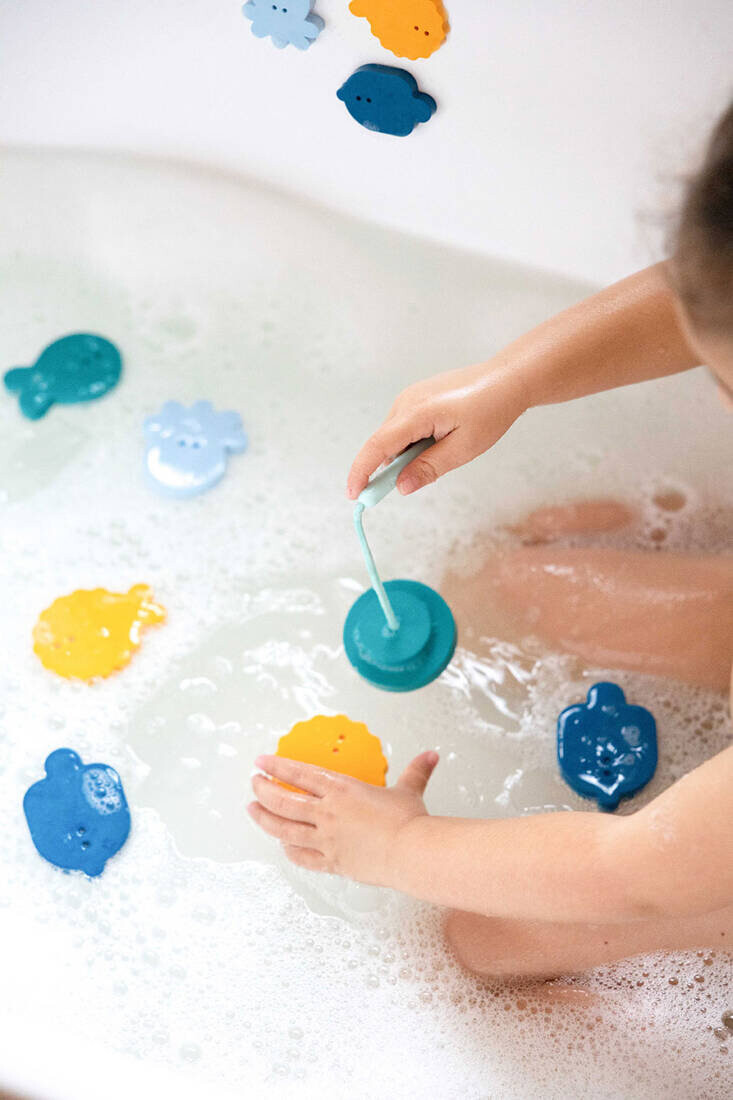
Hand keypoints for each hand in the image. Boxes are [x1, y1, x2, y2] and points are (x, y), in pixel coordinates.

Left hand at [248, 750, 438, 886]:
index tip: (262, 761)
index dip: (277, 766)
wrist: (412, 853)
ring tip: (252, 810)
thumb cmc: (408, 822)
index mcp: (341, 789)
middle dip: (263, 790)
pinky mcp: (332, 862)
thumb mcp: (409, 790)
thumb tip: (430, 756)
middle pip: (283, 800)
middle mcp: (327, 813)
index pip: (299, 773)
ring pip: (284, 828)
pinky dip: (289, 851)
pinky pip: (302, 857)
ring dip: (265, 819)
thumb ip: (416, 771)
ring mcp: (326, 839)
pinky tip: (283, 847)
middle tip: (253, 783)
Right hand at [346, 358, 526, 498]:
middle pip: (384, 444)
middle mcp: (406, 402)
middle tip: (408, 485)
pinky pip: (404, 428)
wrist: (506, 380)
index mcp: (416, 413)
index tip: (354, 495)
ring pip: (395, 437)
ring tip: (444, 451)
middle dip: (389, 469)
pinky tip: (440, 441)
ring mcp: (410, 398)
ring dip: (407, 455)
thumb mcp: (464, 448)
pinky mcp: (416, 398)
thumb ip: (429, 467)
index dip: (361, 472)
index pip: (377, 446)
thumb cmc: (490, 410)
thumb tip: (400, 487)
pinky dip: (413, 443)